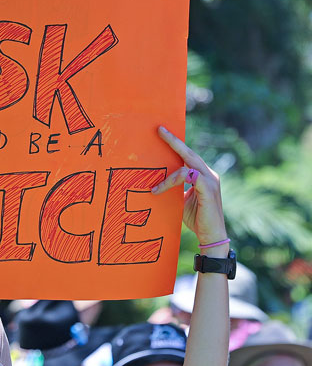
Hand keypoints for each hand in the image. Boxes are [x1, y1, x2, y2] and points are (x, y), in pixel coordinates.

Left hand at [151, 127, 226, 246]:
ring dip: (168, 174)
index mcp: (203, 175)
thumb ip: (175, 189)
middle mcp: (209, 174)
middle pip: (189, 153)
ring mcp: (210, 180)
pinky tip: (160, 190)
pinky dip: (172, 181)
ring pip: (187, 164)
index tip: (163, 133)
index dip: (177, 145)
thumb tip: (156, 183)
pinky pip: (188, 176)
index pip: (188, 156)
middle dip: (174, 141)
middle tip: (159, 130)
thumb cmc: (196, 218)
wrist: (211, 235)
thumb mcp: (181, 200)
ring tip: (154, 187)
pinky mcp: (208, 188)